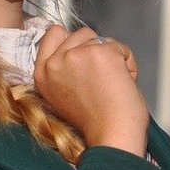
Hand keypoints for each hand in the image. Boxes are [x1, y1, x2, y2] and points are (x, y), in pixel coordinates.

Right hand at [34, 25, 148, 156]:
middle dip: (96, 50)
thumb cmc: (95, 120)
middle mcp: (54, 63)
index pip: (54, 34)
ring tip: (111, 84)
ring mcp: (76, 55)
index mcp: (41, 74)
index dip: (73, 41)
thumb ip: (64, 69)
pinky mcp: (99, 52)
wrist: (112, 135)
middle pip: (82, 34)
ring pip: (102, 39)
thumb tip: (77, 44)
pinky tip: (123, 83)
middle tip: (100, 81)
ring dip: (113, 57)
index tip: (84, 56)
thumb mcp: (63, 94)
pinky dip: (128, 63)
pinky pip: (121, 48)